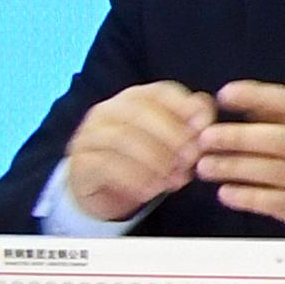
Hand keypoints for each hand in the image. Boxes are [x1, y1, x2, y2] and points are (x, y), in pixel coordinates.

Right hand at [58, 80, 220, 223]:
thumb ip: (189, 125)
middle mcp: (108, 111)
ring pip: (122, 139)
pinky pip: (106, 165)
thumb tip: (203, 112)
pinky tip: (152, 191)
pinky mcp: (80, 161)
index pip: (160, 91)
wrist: (105, 191)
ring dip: (155, 160)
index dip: (184, 106)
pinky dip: (134, 179)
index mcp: (134, 99)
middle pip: (140, 113)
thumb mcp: (171, 143)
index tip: (204, 126)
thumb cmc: (146, 160)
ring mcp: (89, 134)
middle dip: (171, 135)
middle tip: (191, 158)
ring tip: (176, 180)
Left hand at [185, 81, 284, 257]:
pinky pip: (274, 202)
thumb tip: (245, 106)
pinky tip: (225, 194)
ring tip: (205, 167)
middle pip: (280, 139)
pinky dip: (247, 197)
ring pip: (273, 171)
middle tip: (204, 138)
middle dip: (238, 137)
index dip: (257, 96)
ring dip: (234, 167)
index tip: (225, 95)